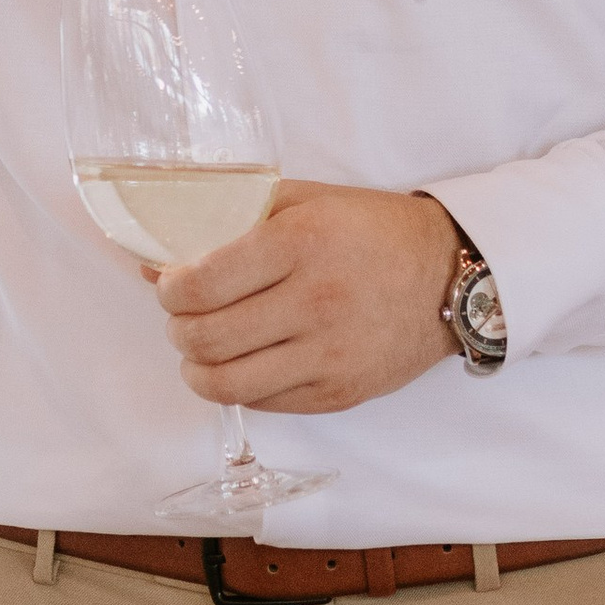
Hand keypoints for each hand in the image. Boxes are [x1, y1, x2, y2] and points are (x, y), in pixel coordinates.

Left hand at [151, 184, 468, 414]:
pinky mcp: (340, 392)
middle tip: (182, 318)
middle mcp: (314, 302)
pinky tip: (244, 364)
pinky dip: (239, 387)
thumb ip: (231, 218)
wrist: (449, 276)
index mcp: (300, 244)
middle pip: (205, 339)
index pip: (201, 284)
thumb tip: (154, 258)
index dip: (167, 290)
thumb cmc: (372, 231)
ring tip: (201, 352)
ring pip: (226, 385)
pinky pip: (264, 403)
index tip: (169, 284)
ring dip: (197, 370)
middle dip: (176, 330)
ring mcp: (329, 354)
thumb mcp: (306, 200)